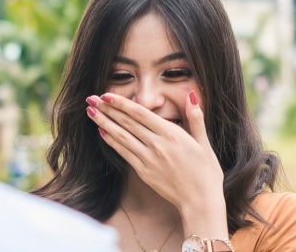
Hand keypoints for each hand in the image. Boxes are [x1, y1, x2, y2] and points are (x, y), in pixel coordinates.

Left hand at [85, 90, 227, 238]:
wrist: (200, 202)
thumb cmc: (206, 172)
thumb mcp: (204, 143)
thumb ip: (196, 117)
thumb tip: (192, 94)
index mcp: (172, 134)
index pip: (141, 114)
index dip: (122, 103)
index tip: (107, 95)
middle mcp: (157, 145)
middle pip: (127, 123)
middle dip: (107, 109)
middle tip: (91, 98)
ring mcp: (148, 159)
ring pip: (121, 137)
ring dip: (104, 123)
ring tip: (90, 112)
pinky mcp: (143, 172)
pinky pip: (124, 153)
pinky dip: (112, 142)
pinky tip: (102, 132)